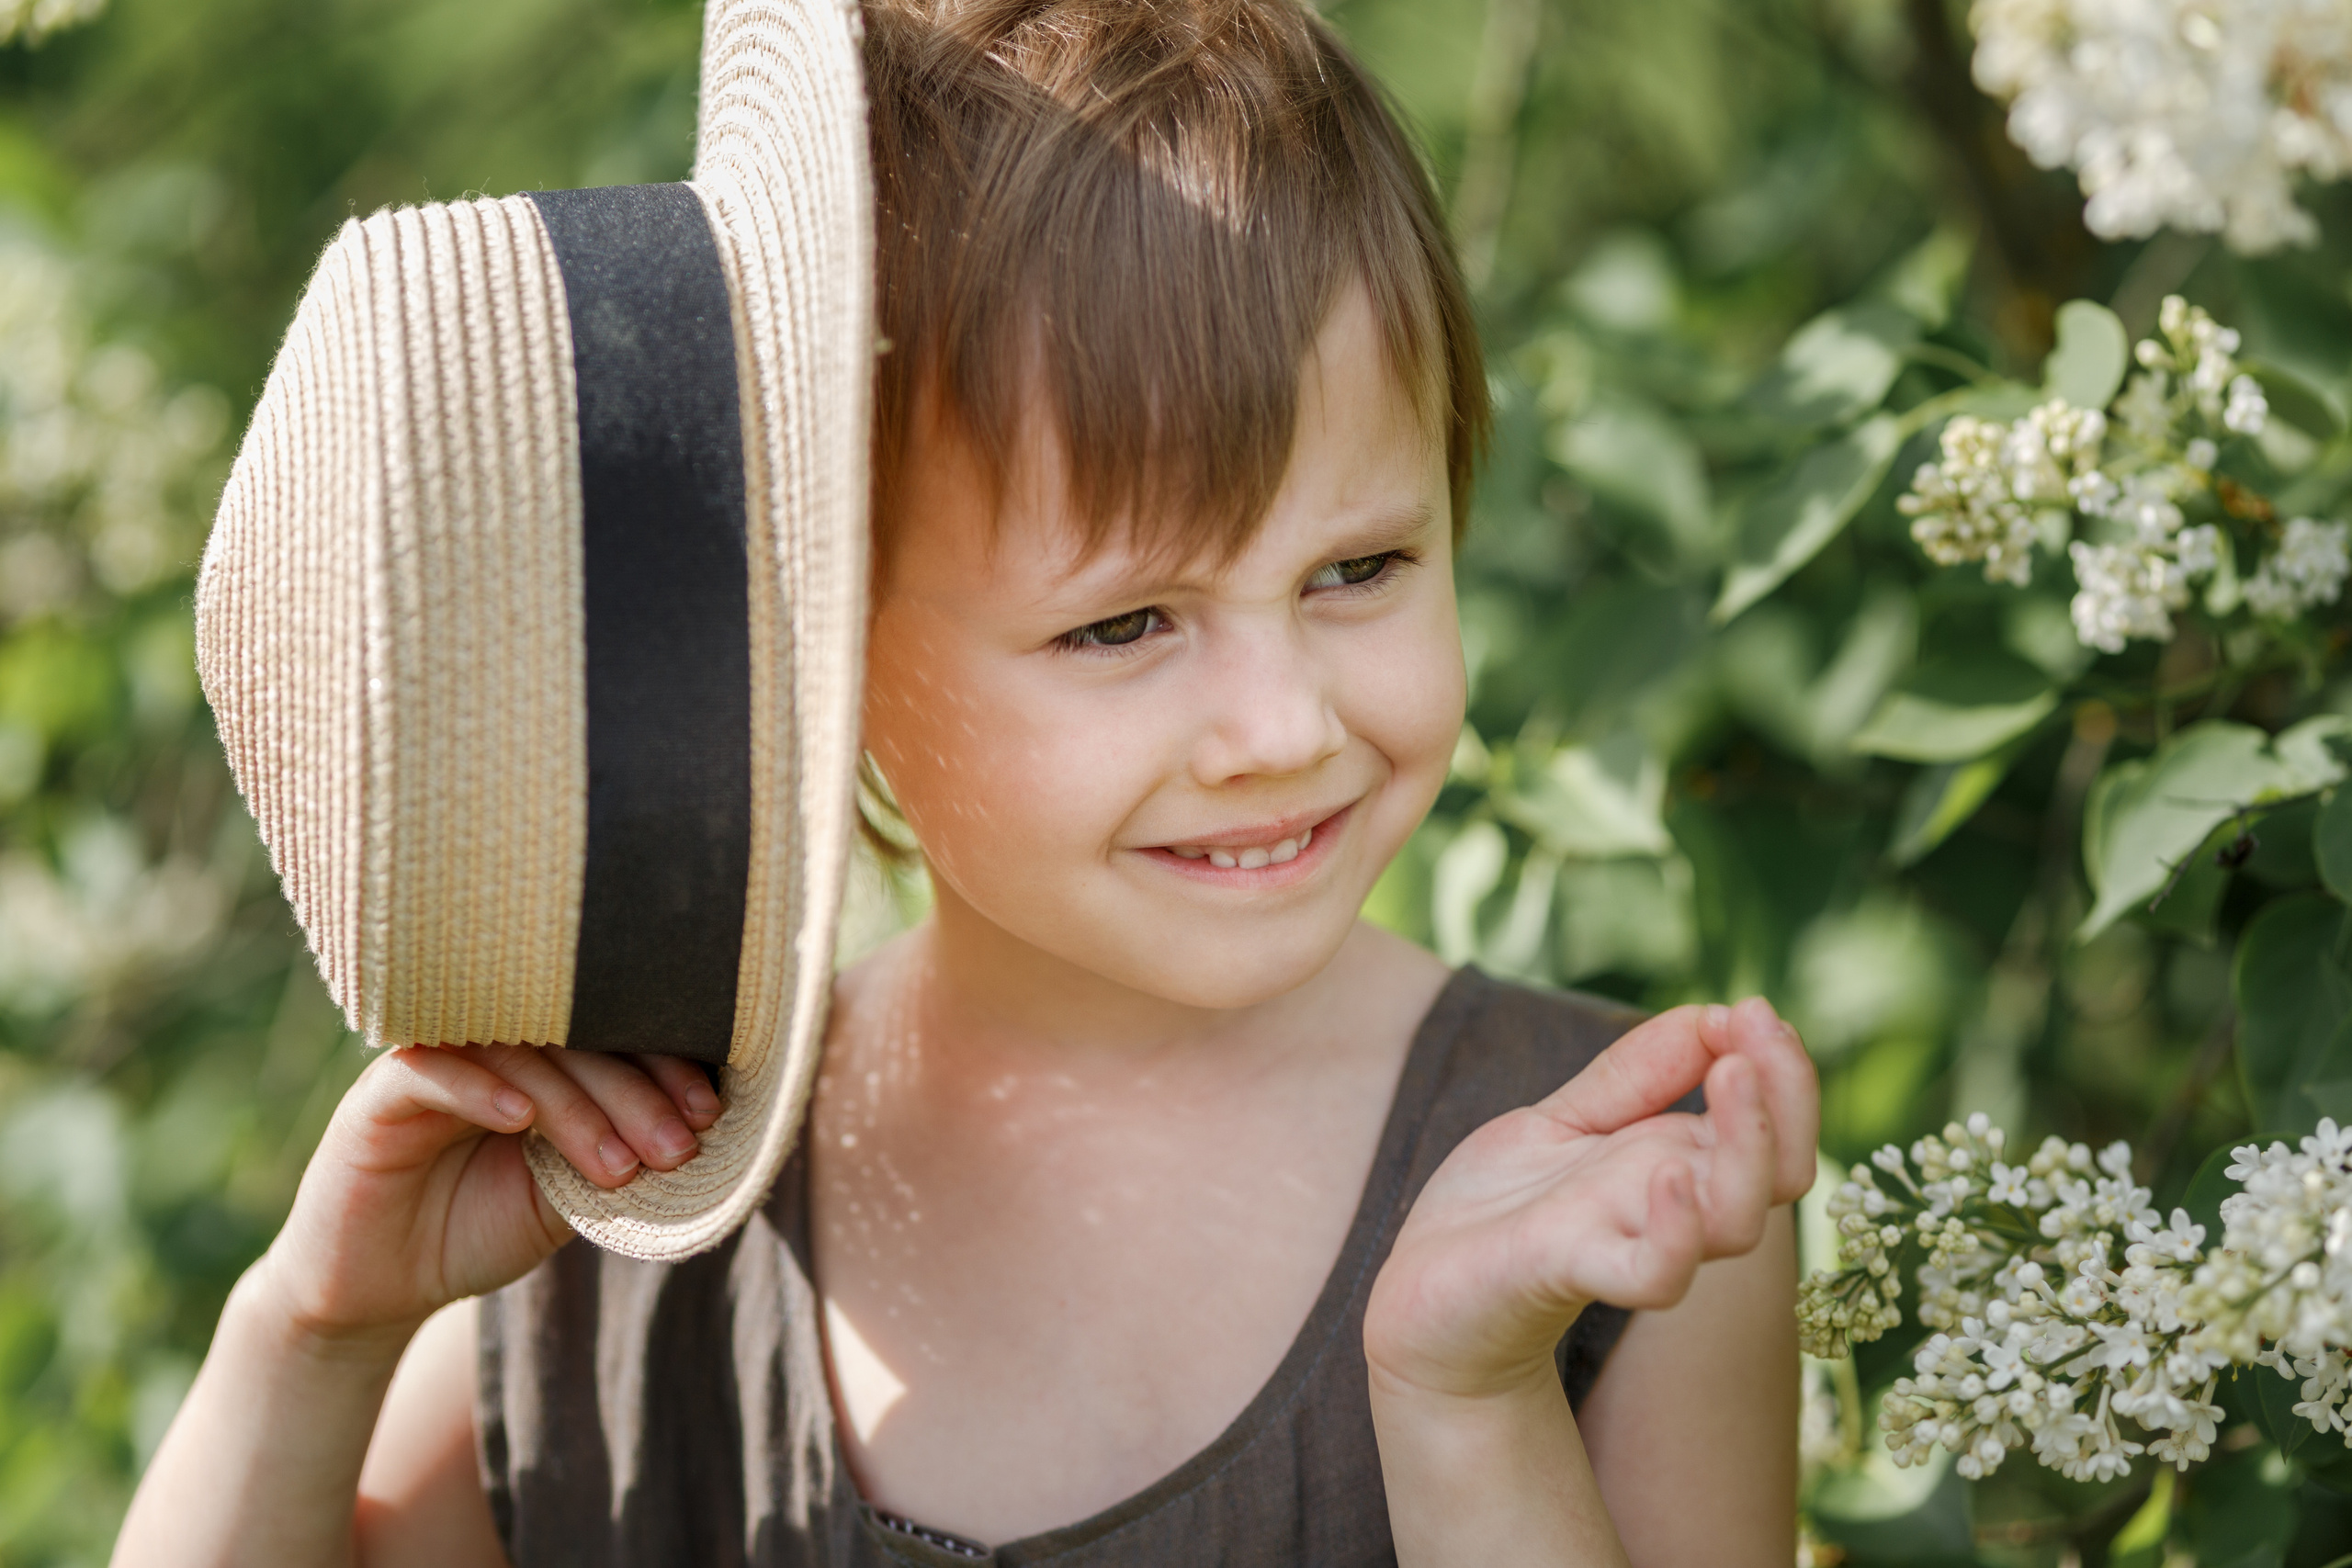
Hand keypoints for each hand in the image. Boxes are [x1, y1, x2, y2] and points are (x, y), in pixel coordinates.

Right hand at [253, 1043, 723, 1351]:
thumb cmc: (474, 1232)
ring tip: (618, 1168)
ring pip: (516, 1052)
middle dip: (635, 1091)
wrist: (375, 1294)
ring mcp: (434, 1065)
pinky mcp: (378, 1097)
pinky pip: (431, 1070)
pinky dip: (482, 1089)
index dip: (665, 1065)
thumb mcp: (564, 1198)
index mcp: (540, 1061)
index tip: (711, 1113)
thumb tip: (703, 1135)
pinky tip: (524, 1122)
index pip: (610, 1036)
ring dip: (577, 1106)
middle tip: (676, 1147)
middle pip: (572, 1037)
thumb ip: (616, 1156)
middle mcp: (489, 1049)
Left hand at [1364, 998, 1816, 1403]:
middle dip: (1787, 1094)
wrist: (1423, 1295)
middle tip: (1761, 1022)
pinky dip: (1675, 1233)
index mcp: (1678, 1164)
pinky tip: (1669, 1177)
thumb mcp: (1568, 1117)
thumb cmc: (1502, 1209)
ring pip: (1735, 1220)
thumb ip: (1636, 1071)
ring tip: (1733, 1073)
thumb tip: (1715, 1013)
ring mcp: (1628, 1241)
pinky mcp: (1573, 1270)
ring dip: (1747, 1146)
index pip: (1778, 1127)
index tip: (1754, 1009)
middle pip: (1783, 1171)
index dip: (1783, 1068)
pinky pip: (1654, 1273)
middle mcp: (1672, 1207)